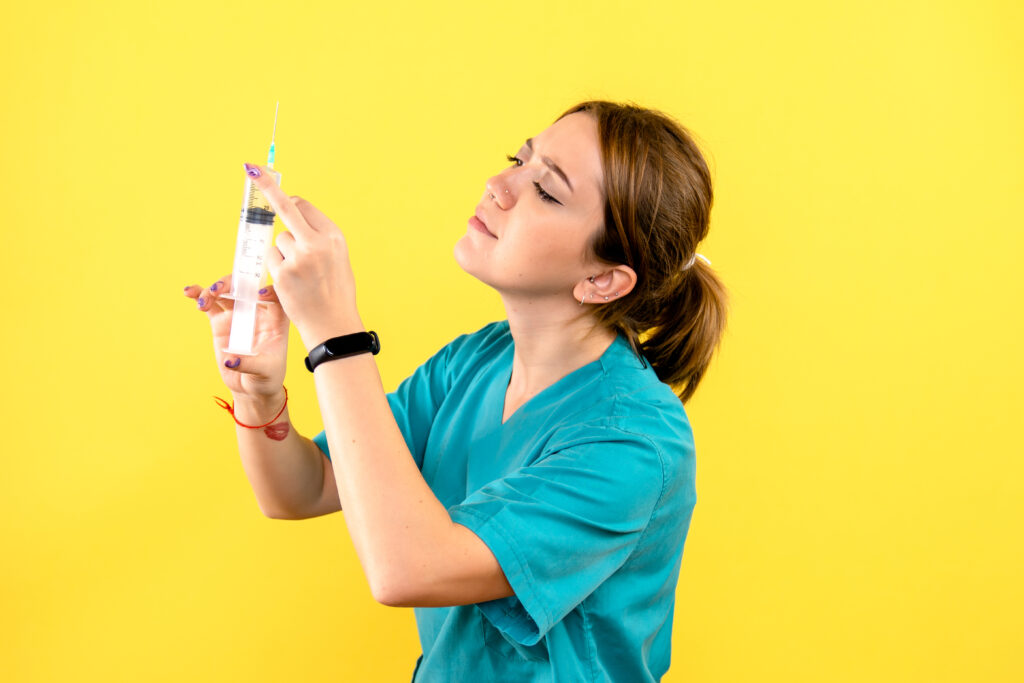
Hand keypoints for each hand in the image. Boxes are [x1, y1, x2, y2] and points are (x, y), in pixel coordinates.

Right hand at [183, 274, 288, 398]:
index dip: (269, 291)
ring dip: (214, 289)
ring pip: (227, 293)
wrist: (250, 387)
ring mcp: (239, 316)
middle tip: (218, 290)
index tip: (258, 295)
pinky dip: (199, 295)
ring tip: (205, 298)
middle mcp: (258, 313)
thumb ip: (250, 365)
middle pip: (247, 289)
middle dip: (233, 284)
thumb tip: (231, 360)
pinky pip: (211, 305)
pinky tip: (189, 292)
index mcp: (276, 321)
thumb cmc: (266, 377)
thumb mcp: (265, 372)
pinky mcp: (222, 323)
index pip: (276, 298)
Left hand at [243, 163, 362, 349]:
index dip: (287, 200)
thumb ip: (318, 237)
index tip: (267, 177)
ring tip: (300, 274)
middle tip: (252, 169)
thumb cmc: (335, 291)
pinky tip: (291, 282)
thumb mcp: (337, 258)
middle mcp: (317, 243)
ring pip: (278, 240)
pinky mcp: (283, 273)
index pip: (304, 207)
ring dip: (283, 252)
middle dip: (268, 189)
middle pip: (287, 210)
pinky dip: (277, 268)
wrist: (333, 324)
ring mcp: (299, 257)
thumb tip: (293, 213)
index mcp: (334, 236)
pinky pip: (272, 259)